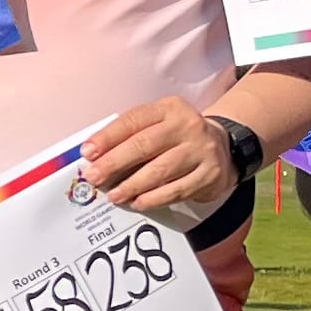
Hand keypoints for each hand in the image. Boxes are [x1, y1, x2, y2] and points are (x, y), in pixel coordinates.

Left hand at [83, 97, 241, 229]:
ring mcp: (202, 150)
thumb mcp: (158, 124)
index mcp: (169, 108)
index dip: (108, 137)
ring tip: (114, 195)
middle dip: (114, 163)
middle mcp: (187, 126)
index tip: (87, 153)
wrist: (223, 146)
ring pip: (160, 170)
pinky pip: (177, 190)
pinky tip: (139, 202)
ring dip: (132, 185)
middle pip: (144, 145)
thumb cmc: (177, 136)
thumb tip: (95, 157)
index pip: (134, 120)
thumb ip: (130, 135)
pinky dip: (155, 199)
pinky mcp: (210, 174)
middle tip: (94, 178)